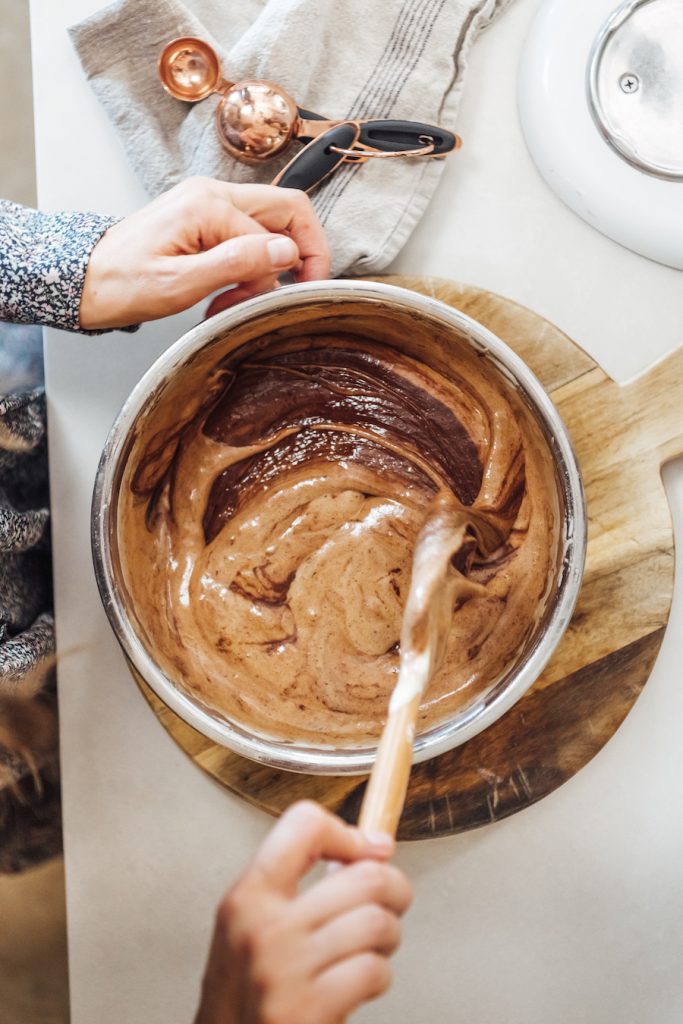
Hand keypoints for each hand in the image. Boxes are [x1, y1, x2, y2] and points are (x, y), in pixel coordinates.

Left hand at [79, 178, 330, 329]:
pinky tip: (226, 292)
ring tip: (236, 302)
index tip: (294, 297)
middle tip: (286, 294)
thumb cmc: (123, 284)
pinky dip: (246, 267)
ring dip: (264, 268)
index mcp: (209, 204)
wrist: (85, 280)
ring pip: (267, 227)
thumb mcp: (182, 283)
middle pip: (286, 211)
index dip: (293, 267)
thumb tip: (286, 251)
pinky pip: (244, 236)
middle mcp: (212, 193)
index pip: (281, 228)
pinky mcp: (203, 217)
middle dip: (297, 256)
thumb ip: (237, 263)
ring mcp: (208, 202)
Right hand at [194, 801, 412, 1023]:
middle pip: (365, 876)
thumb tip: (368, 848)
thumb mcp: (252, 925)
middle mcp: (262, 929)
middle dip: (394, 889)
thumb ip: (297, 884)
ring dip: (388, 936)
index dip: (347, 834)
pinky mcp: (305, 1013)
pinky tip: (359, 983)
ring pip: (377, 922)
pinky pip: (373, 970)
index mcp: (246, 898)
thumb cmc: (245, 994)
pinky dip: (378, 976)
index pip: (304, 825)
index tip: (366, 850)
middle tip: (390, 902)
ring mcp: (284, 972)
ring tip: (371, 946)